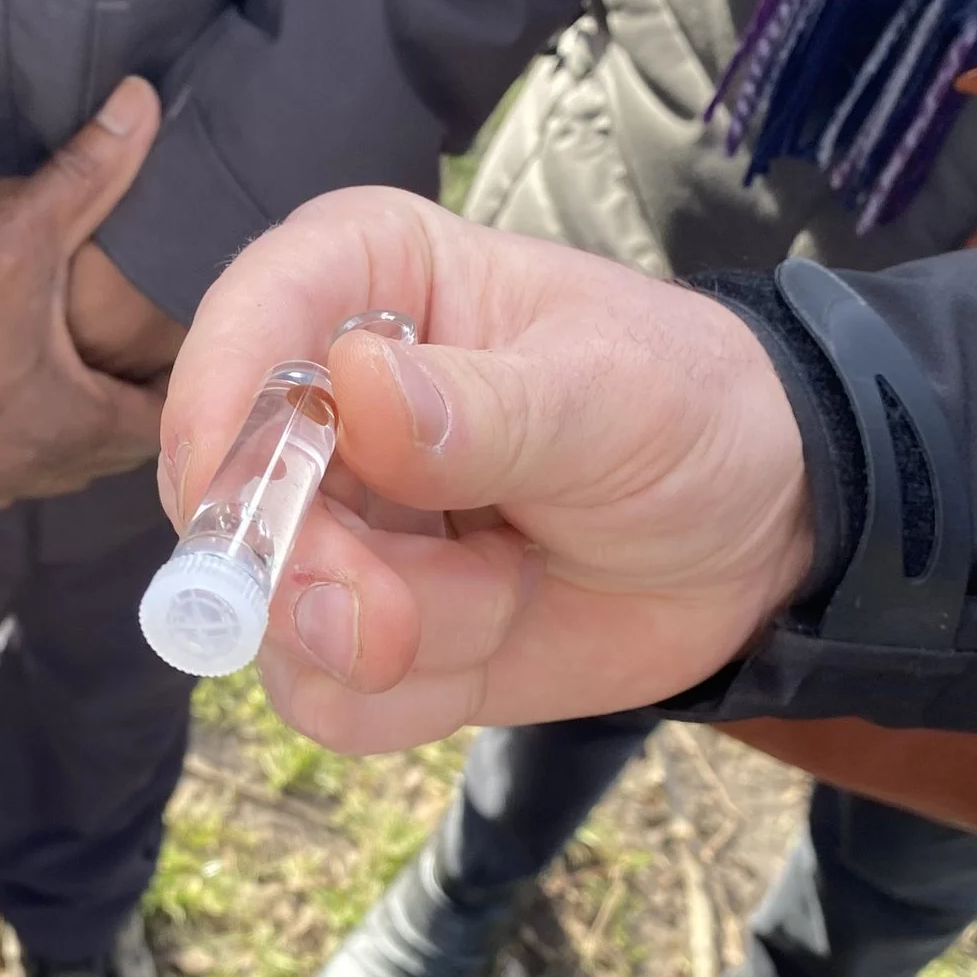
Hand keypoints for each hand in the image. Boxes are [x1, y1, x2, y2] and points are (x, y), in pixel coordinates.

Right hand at [0, 79, 165, 508]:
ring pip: (46, 468)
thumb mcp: (15, 226)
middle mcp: (25, 472)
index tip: (179, 350)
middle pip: (106, 452)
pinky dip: (3, 440)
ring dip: (64, 428)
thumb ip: (91, 169)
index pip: (160, 426)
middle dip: (124, 406)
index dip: (178, 386)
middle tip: (133, 355)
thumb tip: (144, 101)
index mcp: (69, 425)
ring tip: (69, 372)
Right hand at [158, 187, 814, 752]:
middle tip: (397, 620)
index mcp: (361, 280)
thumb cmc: (691, 413)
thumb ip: (486, 408)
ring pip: (275, 616)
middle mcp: (318, 399)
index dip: (215, 414)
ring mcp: (328, 521)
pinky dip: (416, 693)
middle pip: (226, 500)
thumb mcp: (613, 398)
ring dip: (401, 636)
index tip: (231, 505)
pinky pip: (323, 696)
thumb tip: (357, 389)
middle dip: (315, 578)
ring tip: (513, 582)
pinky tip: (495, 630)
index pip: (240, 326)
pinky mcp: (352, 625)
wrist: (762, 534)